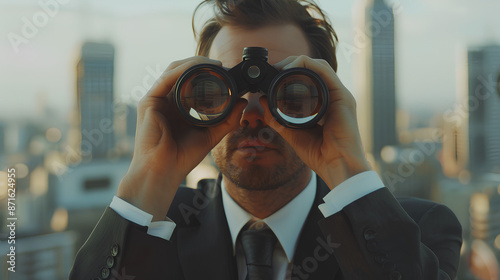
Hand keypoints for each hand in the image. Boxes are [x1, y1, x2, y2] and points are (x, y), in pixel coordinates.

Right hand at [117, 57, 245, 219]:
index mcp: (177, 107)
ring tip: (213, 64)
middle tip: (222, 65)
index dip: (207, 74)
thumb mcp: (211, 135)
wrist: (163, 171)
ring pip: (174, 70)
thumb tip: (242, 102)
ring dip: (193, 63)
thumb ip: (227, 120)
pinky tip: (197, 69)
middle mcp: (165, 100)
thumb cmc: (182, 157)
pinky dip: (182, 70)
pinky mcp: (148, 102)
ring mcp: (156, 100)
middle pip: (181, 72)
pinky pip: (166, 78)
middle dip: (201, 65)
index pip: (190, 82)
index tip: (226, 73)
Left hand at [261, 55, 370, 188]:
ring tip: (280, 68)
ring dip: (297, 62)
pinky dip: (308, 65)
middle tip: (274, 70)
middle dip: (291, 64)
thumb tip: (263, 102)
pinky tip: (293, 68)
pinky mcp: (343, 96)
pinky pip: (325, 71)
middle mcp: (333, 96)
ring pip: (317, 66)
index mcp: (324, 104)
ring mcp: (339, 95)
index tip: (272, 76)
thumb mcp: (292, 133)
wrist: (338, 166)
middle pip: (312, 69)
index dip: (289, 73)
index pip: (307, 79)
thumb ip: (278, 119)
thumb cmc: (321, 155)